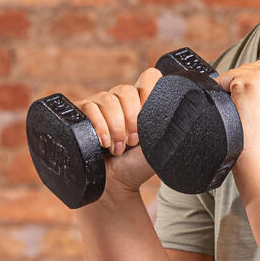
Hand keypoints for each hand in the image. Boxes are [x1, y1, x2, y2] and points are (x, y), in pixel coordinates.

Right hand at [75, 67, 164, 198]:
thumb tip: (178, 109)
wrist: (115, 184)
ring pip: (107, 99)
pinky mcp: (81, 114)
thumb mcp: (160, 144)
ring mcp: (100, 105)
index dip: (149, 91)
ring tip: (118, 148)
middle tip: (133, 141)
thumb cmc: (137, 166)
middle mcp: (121, 99)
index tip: (150, 115)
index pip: (149, 76)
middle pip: (126, 90)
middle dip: (131, 119)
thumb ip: (169, 124)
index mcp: (142, 101)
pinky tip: (103, 143)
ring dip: (116, 127)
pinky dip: (99, 126)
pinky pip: (89, 107)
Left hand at [212, 53, 259, 189]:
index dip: (258, 81)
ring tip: (243, 114)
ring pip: (240, 71)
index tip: (253, 99)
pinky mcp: (251, 82)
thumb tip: (249, 80)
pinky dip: (222, 92)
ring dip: (234, 89)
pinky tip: (235, 111)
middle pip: (255, 66)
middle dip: (244, 83)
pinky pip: (226, 78)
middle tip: (246, 111)